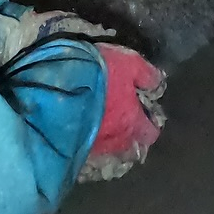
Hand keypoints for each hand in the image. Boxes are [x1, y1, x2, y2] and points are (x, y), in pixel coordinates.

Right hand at [79, 43, 165, 182]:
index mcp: (131, 121)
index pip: (150, 133)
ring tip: (100, 128)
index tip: (146, 114)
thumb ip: (146, 75)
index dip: (150, 123)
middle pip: (128, 146)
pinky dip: (86, 143)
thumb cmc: (97, 72)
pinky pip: (84, 150)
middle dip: (128, 137)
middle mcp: (114, 141)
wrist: (55, 85)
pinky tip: (81, 132)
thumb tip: (159, 85)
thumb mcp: (128, 63)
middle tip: (122, 122)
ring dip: (106, 142)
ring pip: (105, 150)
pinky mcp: (70, 148)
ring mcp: (91, 148)